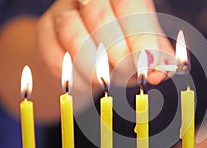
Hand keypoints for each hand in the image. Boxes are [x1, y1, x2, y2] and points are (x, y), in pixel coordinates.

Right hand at [37, 0, 174, 91]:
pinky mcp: (45, 35)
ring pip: (73, 33)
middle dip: (118, 52)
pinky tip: (88, 82)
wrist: (86, 56)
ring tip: (107, 81)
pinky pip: (56, 56)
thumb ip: (155, 56)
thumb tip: (161, 72)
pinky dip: (75, 75)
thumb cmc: (121, 47)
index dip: (141, 37)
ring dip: (94, 65)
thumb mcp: (143, 48)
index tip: (151, 65)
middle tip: (130, 74)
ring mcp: (63, 13)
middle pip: (100, 16)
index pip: (130, 7)